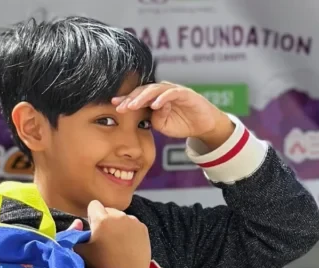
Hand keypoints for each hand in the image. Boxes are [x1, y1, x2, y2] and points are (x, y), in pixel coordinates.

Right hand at [71, 201, 150, 267]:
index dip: (91, 215)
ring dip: (118, 225)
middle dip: (105, 219)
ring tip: (117, 242)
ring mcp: (133, 222)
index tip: (93, 227)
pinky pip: (134, 225)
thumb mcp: (81, 251)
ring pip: (122, 217)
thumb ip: (75, 235)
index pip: (94, 205)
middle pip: (109, 210)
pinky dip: (130, 231)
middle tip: (104, 236)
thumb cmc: (100, 264)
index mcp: (101, 219)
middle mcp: (119, 216)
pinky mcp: (144, 230)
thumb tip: (78, 224)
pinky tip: (128, 245)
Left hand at [113, 81, 235, 147]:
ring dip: (142, 97)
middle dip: (130, 99)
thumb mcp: (163, 126)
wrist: (204, 125)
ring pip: (155, 90)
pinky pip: (172, 93)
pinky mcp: (185, 93)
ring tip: (133, 105)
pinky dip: (163, 98)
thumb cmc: (182, 123)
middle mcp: (162, 91)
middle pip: (143, 91)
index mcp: (154, 98)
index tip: (114, 106)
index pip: (137, 97)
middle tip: (120, 107)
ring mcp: (173, 91)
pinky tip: (155, 105)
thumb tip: (150, 113)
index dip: (126, 100)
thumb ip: (154, 120)